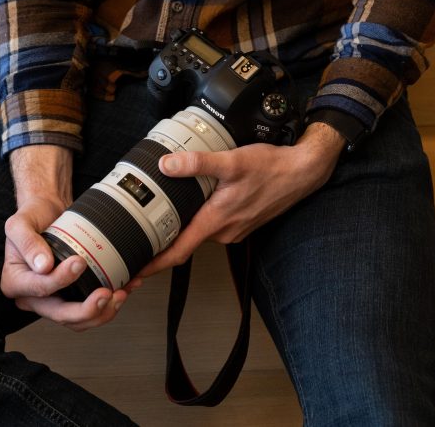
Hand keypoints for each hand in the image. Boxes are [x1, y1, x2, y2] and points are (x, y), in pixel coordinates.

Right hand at [1, 145, 133, 329]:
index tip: (79, 262)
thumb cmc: (31, 216)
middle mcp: (33, 297)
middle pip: (61, 314)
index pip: (40, 288)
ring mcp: (53, 298)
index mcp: (16, 282)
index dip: (61, 280)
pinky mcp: (70, 295)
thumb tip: (43, 266)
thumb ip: (27, 242)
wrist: (46, 211)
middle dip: (86, 310)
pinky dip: (107, 304)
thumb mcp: (19, 223)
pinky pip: (87, 307)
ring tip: (119, 295)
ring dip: (100, 313)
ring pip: (77, 320)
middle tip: (106, 293)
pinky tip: (124, 290)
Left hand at [135, 122, 344, 278]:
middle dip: (162, 240)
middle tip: (137, 235)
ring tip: (160, 213)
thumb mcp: (232, 161)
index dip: (153, 265)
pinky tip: (193, 202)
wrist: (301, 173)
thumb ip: (198, 164)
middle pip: (185, 241)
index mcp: (216, 222)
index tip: (133, 273)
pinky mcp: (241, 221)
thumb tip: (167, 165)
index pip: (178, 252)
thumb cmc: (270, 168)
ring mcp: (233, 228)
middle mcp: (224, 232)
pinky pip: (213, 223)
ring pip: (200, 230)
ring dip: (183, 225)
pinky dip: (200, 217)